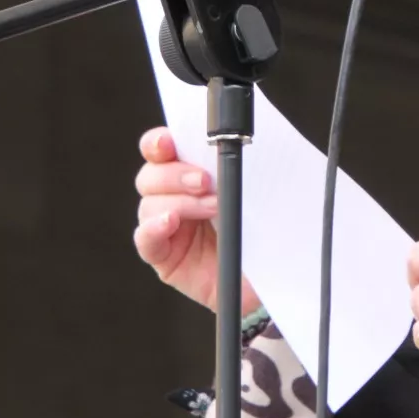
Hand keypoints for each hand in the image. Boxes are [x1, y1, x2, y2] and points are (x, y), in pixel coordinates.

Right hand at [133, 126, 261, 315]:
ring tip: (213, 209)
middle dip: (176, 174)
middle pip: (151, 175)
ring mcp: (166, 227)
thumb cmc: (264, 227)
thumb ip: (238, 169)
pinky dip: (154, 228)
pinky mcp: (163, 256)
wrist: (273, 275)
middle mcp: (172, 197)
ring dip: (180, 202)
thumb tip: (234, 147)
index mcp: (190, 172)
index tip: (169, 142)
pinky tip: (170, 223)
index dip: (159, 143)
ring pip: (149, 204)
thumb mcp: (256, 192)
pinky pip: (145, 239)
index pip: (161, 150)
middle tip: (206, 181)